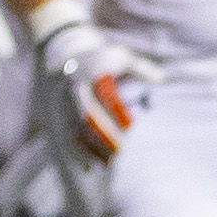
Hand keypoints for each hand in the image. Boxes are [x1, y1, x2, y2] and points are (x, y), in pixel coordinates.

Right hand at [34, 7, 147, 159]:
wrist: (60, 50)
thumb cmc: (99, 56)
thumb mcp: (120, 57)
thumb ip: (140, 69)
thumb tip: (161, 78)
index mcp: (92, 75)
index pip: (104, 96)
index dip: (116, 113)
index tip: (130, 128)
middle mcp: (75, 88)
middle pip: (88, 117)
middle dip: (102, 137)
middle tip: (120, 154)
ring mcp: (62, 102)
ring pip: (74, 129)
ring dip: (89, 148)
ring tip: (107, 164)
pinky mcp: (55, 112)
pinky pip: (63, 135)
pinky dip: (75, 151)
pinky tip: (87, 166)